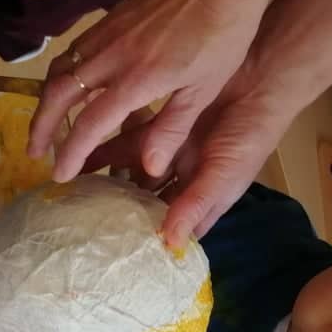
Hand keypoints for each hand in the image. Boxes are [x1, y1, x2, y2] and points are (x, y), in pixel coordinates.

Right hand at [29, 0, 269, 184]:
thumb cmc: (222, 39)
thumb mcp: (203, 91)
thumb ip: (171, 129)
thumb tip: (148, 169)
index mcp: (136, 80)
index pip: (89, 124)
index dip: (70, 152)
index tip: (60, 175)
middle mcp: (110, 57)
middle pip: (58, 94)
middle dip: (41, 127)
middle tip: (34, 152)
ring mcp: (105, 35)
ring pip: (59, 70)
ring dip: (46, 100)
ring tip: (44, 124)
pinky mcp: (108, 21)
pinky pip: (73, 51)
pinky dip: (62, 75)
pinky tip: (69, 88)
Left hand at [91, 53, 300, 247]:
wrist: (258, 81)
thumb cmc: (249, 136)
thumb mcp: (225, 174)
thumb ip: (195, 204)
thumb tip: (169, 244)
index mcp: (200, 198)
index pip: (169, 227)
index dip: (146, 237)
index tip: (114, 250)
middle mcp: (180, 179)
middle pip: (143, 201)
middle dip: (117, 208)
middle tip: (82, 219)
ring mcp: (167, 152)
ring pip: (130, 170)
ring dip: (105, 177)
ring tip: (73, 188)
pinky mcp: (157, 126)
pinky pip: (127, 138)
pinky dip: (109, 145)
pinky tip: (80, 152)